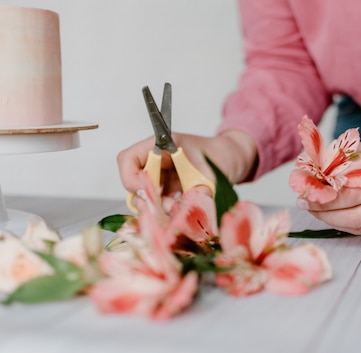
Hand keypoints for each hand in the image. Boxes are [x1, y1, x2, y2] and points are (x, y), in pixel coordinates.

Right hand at [117, 130, 257, 207]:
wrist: (232, 160)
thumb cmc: (221, 156)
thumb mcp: (212, 173)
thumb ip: (199, 191)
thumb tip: (188, 209)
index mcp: (159, 146)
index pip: (128, 159)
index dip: (131, 178)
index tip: (148, 193)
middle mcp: (154, 162)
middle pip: (133, 183)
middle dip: (148, 199)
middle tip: (168, 207)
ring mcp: (159, 178)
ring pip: (144, 198)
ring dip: (157, 209)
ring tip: (178, 210)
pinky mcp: (166, 192)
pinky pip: (157, 205)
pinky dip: (165, 213)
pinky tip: (180, 213)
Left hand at [305, 108, 360, 233]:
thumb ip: (346, 164)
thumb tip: (315, 182)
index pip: (351, 195)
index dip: (323, 199)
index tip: (303, 195)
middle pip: (356, 218)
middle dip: (325, 214)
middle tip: (305, 205)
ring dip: (336, 221)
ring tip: (318, 210)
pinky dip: (354, 223)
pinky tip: (339, 213)